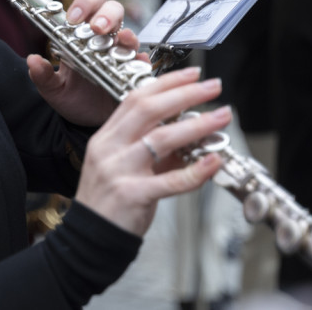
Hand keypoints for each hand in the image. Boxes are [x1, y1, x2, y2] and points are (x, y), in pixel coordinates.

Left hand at [26, 0, 128, 126]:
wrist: (86, 123)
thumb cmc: (71, 98)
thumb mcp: (52, 88)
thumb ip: (42, 75)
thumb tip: (32, 61)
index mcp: (81, 35)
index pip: (87, 5)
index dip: (84, 3)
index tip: (74, 17)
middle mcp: (103, 40)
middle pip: (112, 10)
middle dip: (106, 13)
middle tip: (97, 28)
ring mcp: (120, 54)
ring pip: (129, 33)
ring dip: (125, 34)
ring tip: (118, 40)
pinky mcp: (134, 72)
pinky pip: (142, 61)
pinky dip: (140, 59)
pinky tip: (136, 61)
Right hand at [73, 67, 230, 235]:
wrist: (90, 237)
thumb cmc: (109, 201)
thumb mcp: (124, 166)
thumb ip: (154, 150)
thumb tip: (190, 132)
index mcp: (106, 136)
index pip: (135, 98)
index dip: (166, 82)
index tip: (192, 75)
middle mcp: (110, 148)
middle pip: (148, 109)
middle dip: (185, 93)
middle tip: (213, 86)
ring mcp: (119, 170)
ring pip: (162, 139)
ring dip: (197, 125)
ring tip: (222, 117)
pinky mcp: (133, 195)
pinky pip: (170, 180)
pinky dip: (196, 170)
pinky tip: (213, 161)